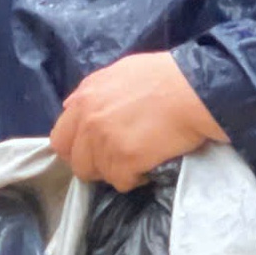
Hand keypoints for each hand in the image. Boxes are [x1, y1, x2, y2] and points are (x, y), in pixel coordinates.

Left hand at [49, 52, 225, 191]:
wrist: (195, 90)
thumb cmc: (166, 77)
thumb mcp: (121, 72)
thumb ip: (94, 92)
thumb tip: (73, 106)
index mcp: (85, 97)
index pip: (60, 138)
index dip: (76, 148)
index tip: (94, 151)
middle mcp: (88, 120)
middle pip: (76, 162)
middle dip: (95, 164)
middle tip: (118, 159)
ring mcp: (104, 142)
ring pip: (99, 174)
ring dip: (118, 171)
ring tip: (140, 158)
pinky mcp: (124, 160)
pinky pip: (122, 182)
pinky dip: (137, 178)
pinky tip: (151, 163)